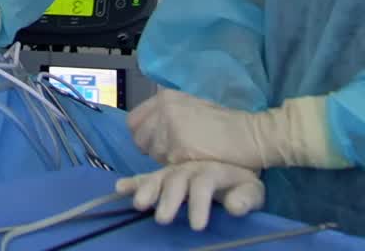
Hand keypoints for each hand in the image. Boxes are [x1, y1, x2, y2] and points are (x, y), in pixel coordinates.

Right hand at [116, 162, 263, 230]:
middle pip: (177, 180)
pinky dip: (135, 181)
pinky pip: (148, 175)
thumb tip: (234, 207)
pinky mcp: (166, 173)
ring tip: (140, 204)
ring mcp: (176, 168)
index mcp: (211, 168)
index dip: (199, 204)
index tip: (197, 226)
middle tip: (163, 219)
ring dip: (148, 189)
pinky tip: (121, 188)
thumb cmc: (243, 177)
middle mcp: (189, 165)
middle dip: (168, 200)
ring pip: (159, 176)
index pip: (202, 184)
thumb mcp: (252, 189)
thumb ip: (245, 198)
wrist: (236, 148)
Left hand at [129, 88, 345, 171]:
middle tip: (172, 153)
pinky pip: (167, 164)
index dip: (144, 135)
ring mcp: (170, 128)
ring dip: (164, 159)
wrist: (251, 135)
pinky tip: (193, 163)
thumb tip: (151, 124)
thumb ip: (169, 112)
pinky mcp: (180, 148)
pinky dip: (176, 168)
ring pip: (152, 153)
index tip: (156, 143)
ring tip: (185, 158)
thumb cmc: (226, 123)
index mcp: (165, 98)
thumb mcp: (192, 106)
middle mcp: (163, 109)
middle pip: (139, 138)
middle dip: (151, 149)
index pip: (134, 121)